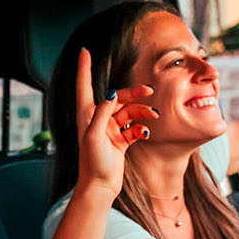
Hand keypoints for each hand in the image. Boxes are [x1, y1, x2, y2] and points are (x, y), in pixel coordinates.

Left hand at [73, 48, 157, 198]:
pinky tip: (146, 133)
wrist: (100, 187)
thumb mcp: (94, 136)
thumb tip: (112, 92)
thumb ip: (103, 113)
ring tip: (154, 116)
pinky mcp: (120, 140)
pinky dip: (142, 127)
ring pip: (129, 112)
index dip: (84, 68)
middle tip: (149, 92)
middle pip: (117, 97)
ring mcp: (110, 130)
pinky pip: (134, 127)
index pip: (84, 86)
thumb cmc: (93, 163)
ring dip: (142, 112)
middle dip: (133, 93)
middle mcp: (97, 119)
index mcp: (87, 115)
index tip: (84, 51)